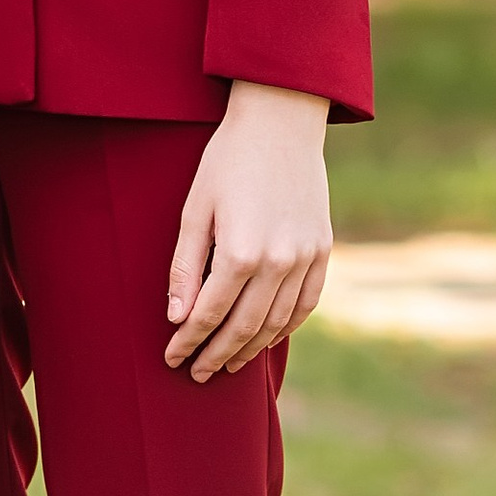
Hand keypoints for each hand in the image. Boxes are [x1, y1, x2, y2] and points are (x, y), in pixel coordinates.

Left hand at [164, 81, 331, 380]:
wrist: (281, 122)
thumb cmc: (227, 161)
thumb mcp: (194, 209)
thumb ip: (186, 267)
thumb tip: (177, 317)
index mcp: (241, 251)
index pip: (208, 314)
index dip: (188, 341)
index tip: (172, 357)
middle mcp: (278, 261)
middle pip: (242, 327)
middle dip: (215, 355)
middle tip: (196, 373)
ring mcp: (306, 258)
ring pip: (276, 323)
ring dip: (249, 349)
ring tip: (227, 364)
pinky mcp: (323, 250)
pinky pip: (306, 304)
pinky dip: (285, 327)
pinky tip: (266, 338)